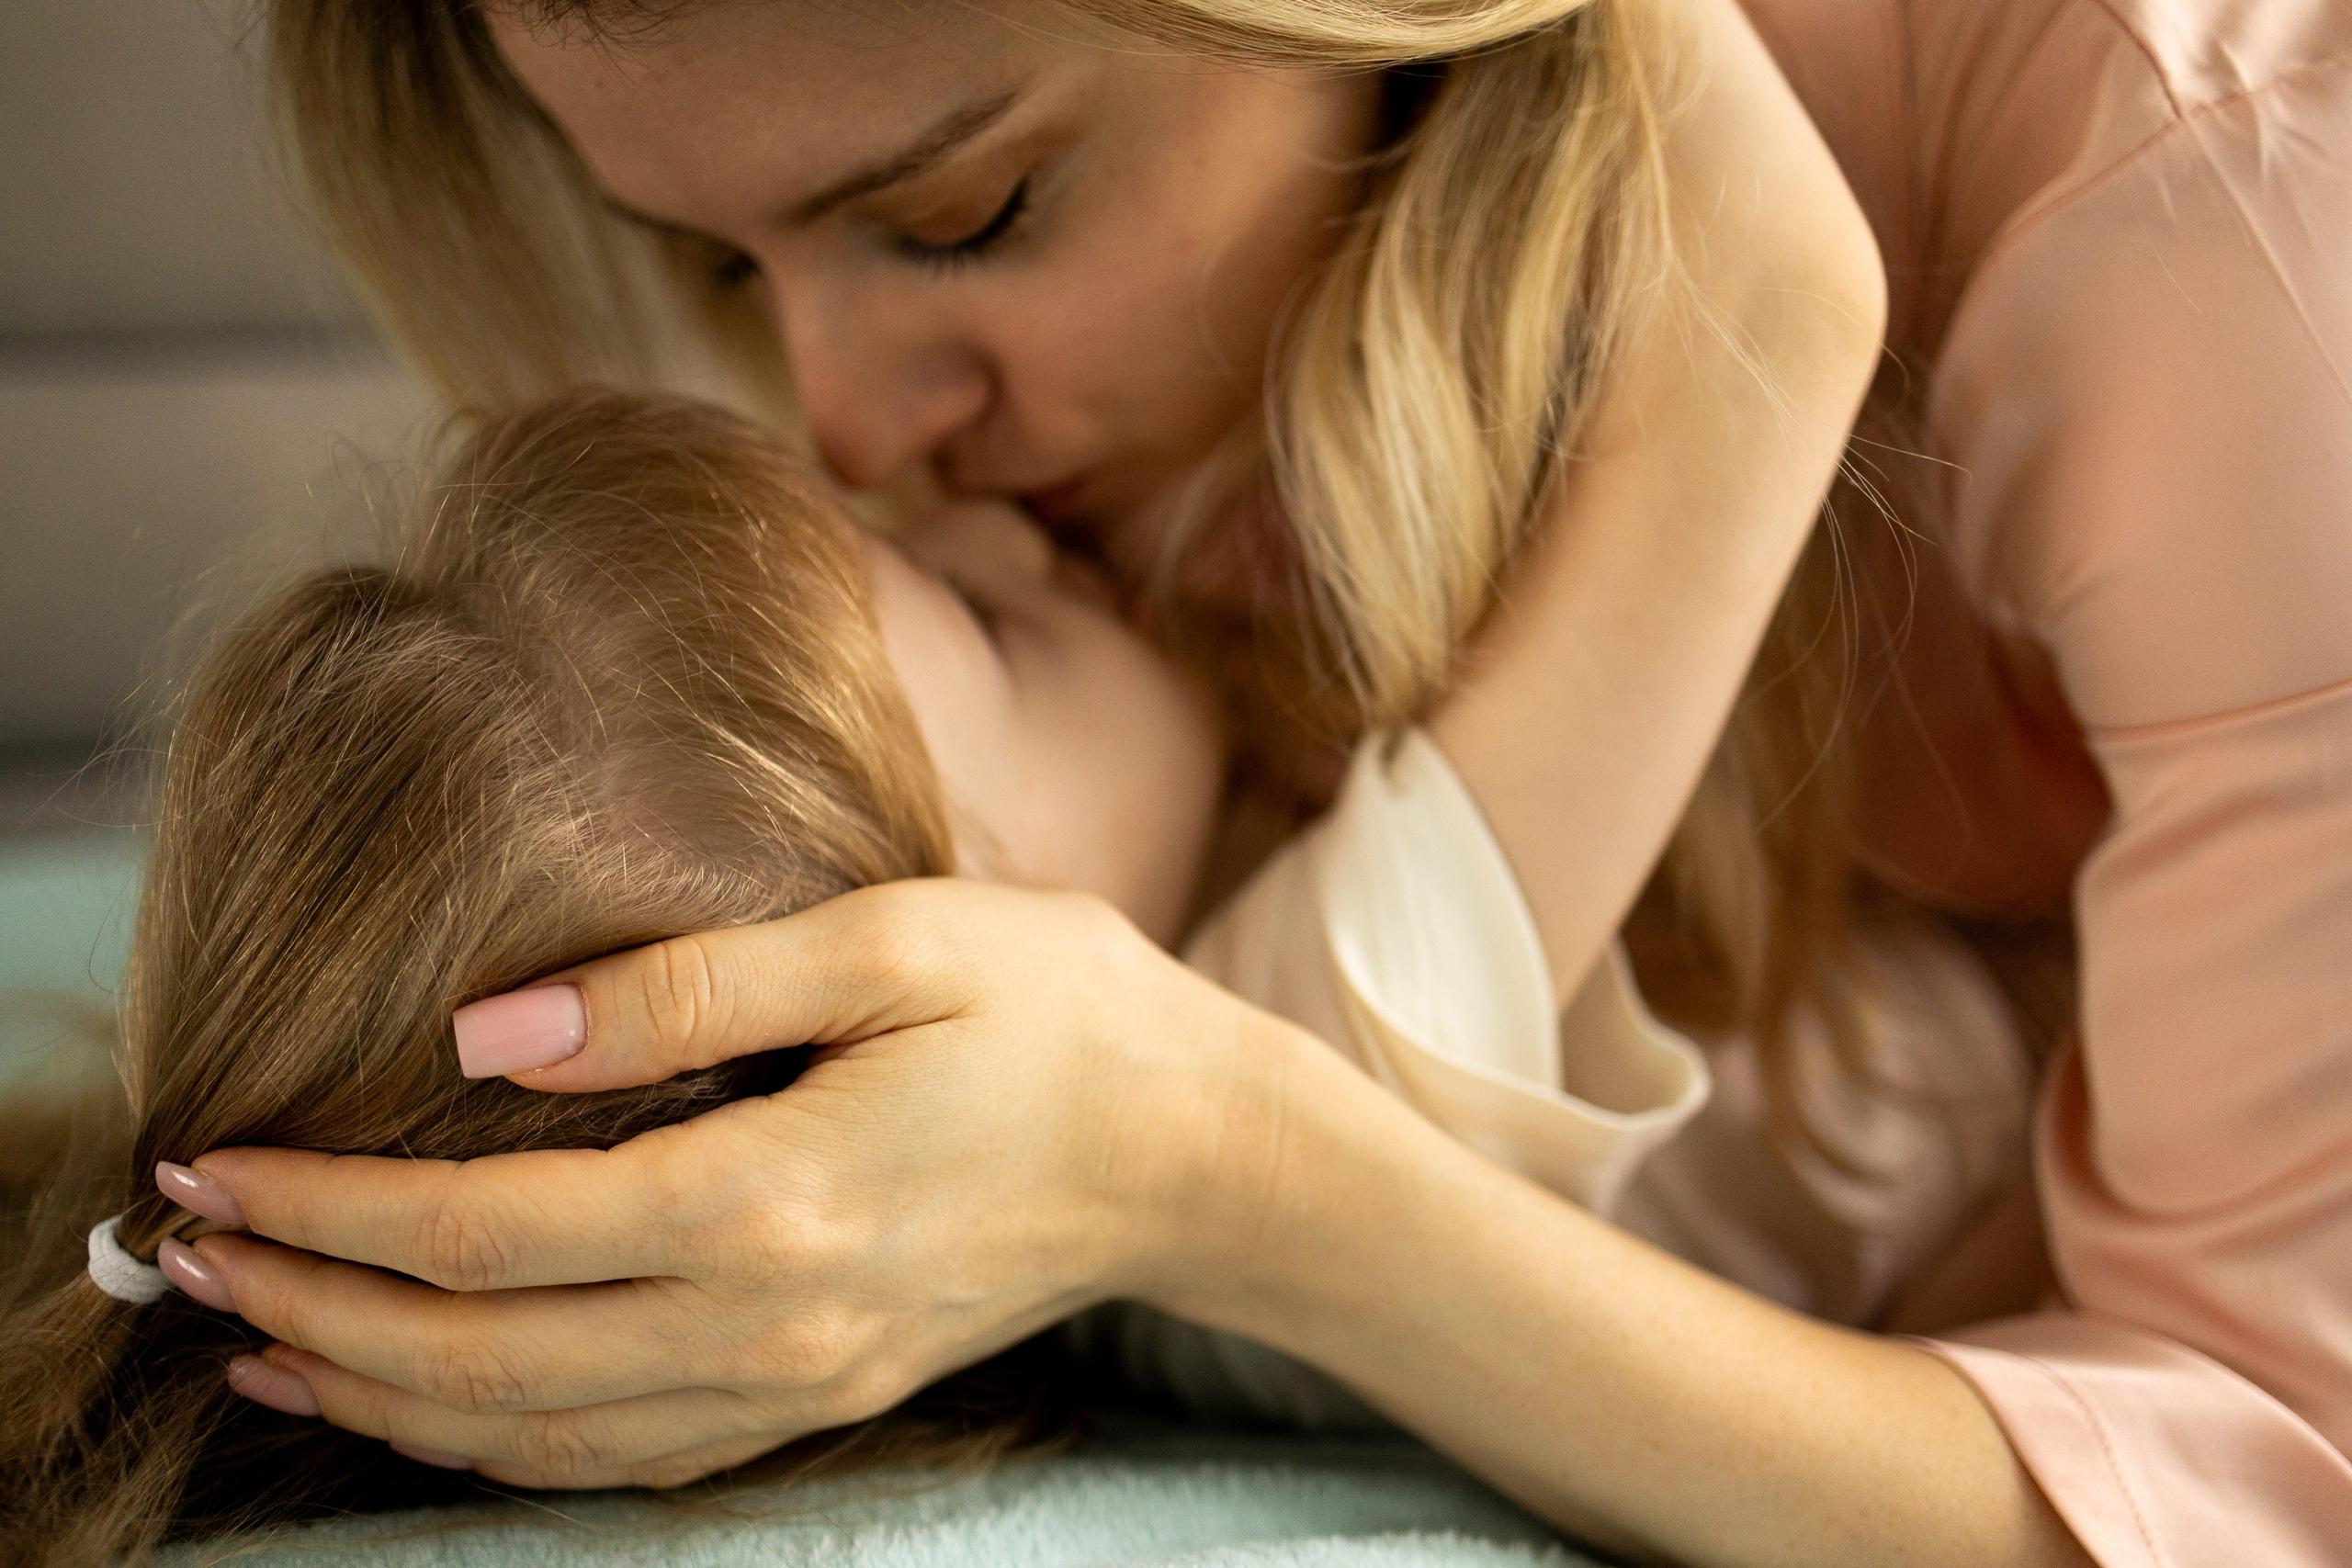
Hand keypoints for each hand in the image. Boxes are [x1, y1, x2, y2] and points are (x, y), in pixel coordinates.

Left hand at [177, 880, 1291, 1487]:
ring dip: (380, 1397)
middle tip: (189, 1254)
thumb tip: (490, 1036)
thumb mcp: (892, 941)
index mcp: (771, 1201)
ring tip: (262, 1343)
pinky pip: (621, 1456)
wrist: (1204, 1152)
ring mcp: (797, 1379)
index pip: (486, 1233)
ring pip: (535, 1434)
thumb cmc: (1062, 1018)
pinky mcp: (821, 1390)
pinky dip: (495, 1443)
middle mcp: (767, 1322)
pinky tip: (436, 1406)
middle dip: (313, 1309)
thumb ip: (684, 988)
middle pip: (479, 1359)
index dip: (330, 1207)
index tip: (217, 1162)